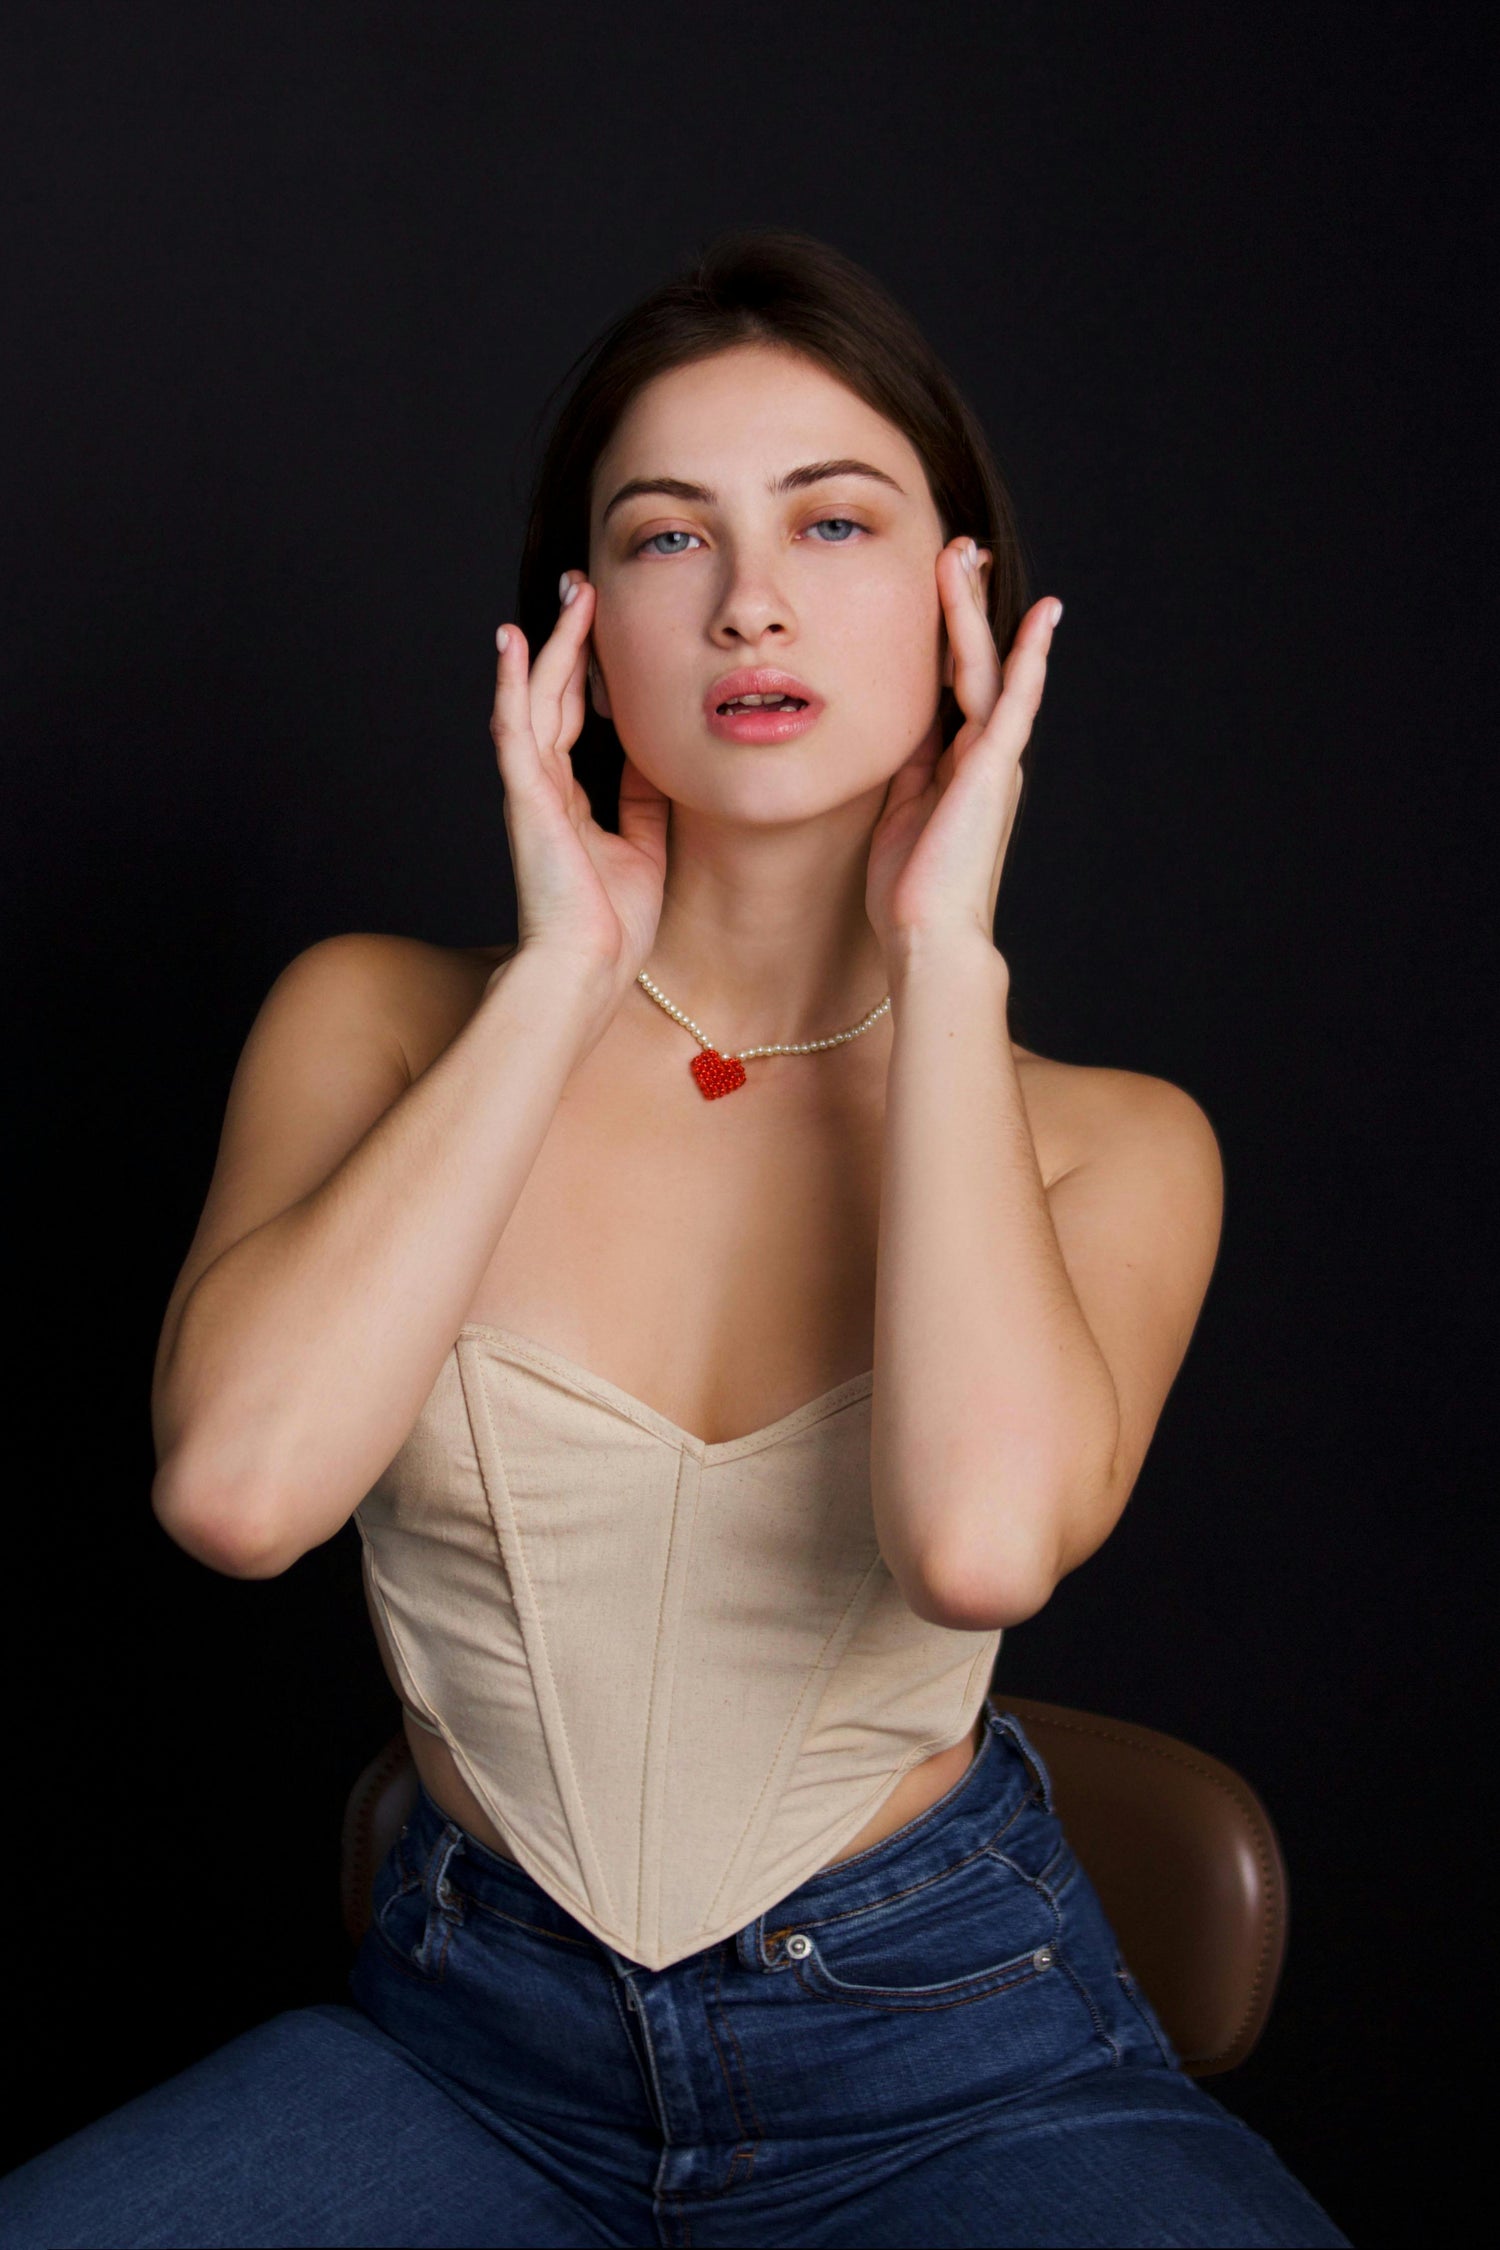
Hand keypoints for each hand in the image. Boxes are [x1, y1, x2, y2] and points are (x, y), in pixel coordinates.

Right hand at [491, 572, 668, 987]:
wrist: (586, 972)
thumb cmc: (611, 927)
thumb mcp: (643, 847)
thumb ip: (642, 800)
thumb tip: (654, 754)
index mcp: (570, 800)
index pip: (576, 718)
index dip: (589, 671)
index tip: (604, 627)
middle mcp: (544, 787)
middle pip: (554, 695)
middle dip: (570, 638)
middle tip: (584, 585)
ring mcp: (531, 790)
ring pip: (536, 699)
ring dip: (552, 643)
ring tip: (569, 592)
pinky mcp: (525, 799)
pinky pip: (515, 730)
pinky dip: (512, 684)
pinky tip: (515, 643)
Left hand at [864, 536, 1059, 956]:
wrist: (929, 936)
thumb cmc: (909, 891)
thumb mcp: (898, 812)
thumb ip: (905, 766)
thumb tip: (898, 728)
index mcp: (955, 766)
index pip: (950, 685)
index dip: (944, 636)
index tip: (936, 590)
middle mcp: (981, 756)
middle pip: (972, 662)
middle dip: (962, 604)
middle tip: (958, 549)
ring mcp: (991, 760)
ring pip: (985, 667)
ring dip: (973, 610)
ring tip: (966, 555)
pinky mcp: (993, 768)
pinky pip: (1013, 700)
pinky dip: (1027, 658)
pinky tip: (1041, 618)